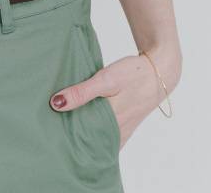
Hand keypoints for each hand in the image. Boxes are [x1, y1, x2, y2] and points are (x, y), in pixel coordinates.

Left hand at [48, 45, 180, 148]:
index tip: (49, 132)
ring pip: (99, 138)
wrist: (160, 70)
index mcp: (111, 123)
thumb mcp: (106, 79)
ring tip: (64, 128)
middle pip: (90, 141)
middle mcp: (117, 131)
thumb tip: (56, 104)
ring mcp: (123, 129)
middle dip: (72, 138)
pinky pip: (108, 134)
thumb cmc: (134, 73)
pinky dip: (96, 131)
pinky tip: (85, 124)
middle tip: (52, 131)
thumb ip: (82, 92)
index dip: (66, 138)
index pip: (82, 139)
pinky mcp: (126, 123)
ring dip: (84, 134)